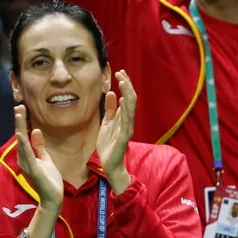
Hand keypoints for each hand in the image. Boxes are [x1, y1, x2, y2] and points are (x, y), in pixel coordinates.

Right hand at [15, 105, 64, 211]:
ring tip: (19, 114)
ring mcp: (27, 164)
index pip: (24, 135)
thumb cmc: (49, 179)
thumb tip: (36, 130)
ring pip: (22, 143)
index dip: (22, 122)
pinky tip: (22, 135)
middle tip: (19, 106)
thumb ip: (39, 146)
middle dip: (20, 121)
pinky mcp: (33, 170)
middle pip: (20, 136)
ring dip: (20, 128)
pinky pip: (28, 155)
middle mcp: (24, 158)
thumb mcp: (45, 158)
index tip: (22, 108)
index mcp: (27, 155)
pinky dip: (24, 144)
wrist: (53, 197)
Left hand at [96, 70, 135, 192]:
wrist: (109, 164)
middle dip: (127, 85)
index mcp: (124, 117)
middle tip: (121, 73)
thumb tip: (112, 93)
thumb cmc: (108, 145)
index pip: (128, 97)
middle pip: (131, 99)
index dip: (125, 84)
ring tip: (122, 81)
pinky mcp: (124, 136)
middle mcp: (128, 120)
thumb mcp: (106, 123)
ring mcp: (128, 128)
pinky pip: (127, 120)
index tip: (119, 72)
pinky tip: (123, 99)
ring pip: (131, 107)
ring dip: (127, 93)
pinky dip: (126, 108)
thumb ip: (110, 110)